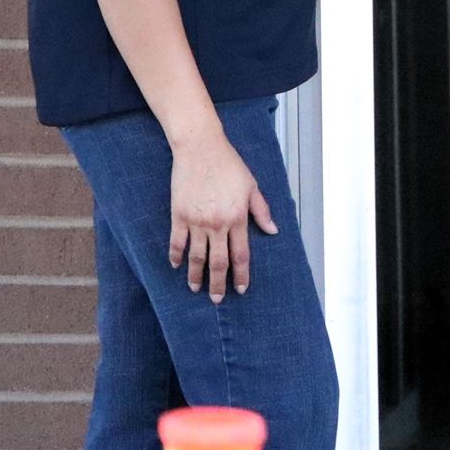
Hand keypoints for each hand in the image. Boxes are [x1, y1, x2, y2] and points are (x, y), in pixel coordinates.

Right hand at [169, 125, 276, 301]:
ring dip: (196, 276)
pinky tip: (176, 266)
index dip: (241, 274)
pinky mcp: (179, 216)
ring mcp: (196, 221)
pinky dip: (176, 257)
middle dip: (218, 283)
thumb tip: (273, 231)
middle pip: (218, 262)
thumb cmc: (230, 166)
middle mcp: (217, 224)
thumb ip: (261, 211)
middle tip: (216, 299)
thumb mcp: (252, 187)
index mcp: (237, 218)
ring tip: (195, 288)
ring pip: (196, 257)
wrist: (201, 150)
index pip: (241, 254)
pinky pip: (177, 242)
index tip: (241, 288)